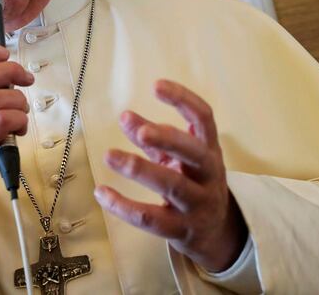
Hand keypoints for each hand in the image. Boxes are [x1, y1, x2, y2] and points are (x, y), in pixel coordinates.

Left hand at [94, 80, 246, 271]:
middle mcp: (209, 174)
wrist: (216, 232)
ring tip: (109, 155)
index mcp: (209, 149)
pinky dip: (124, 206)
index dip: (183, 100)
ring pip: (172, 185)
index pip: (204, 118)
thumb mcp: (176, 156)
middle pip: (193, 153)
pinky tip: (102, 193)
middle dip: (167, 139)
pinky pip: (151, 219)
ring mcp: (198, 204)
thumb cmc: (193, 183)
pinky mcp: (181, 230)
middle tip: (141, 131)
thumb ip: (152, 136)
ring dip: (139, 169)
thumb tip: (126, 117)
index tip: (156, 85)